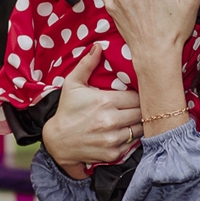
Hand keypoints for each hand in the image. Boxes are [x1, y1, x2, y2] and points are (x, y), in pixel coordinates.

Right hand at [39, 46, 142, 177]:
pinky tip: (125, 132)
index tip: (135, 95)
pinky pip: (133, 144)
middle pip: (142, 112)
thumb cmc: (67, 111)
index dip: (139, 95)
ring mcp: (113, 138)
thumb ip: (87, 64)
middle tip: (137, 107)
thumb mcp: (72, 85)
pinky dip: (132, 138)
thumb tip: (98, 46)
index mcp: (106, 101)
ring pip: (141, 128)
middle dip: (142, 109)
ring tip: (133, 119)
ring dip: (139, 124)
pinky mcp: (113, 153)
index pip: (138, 96)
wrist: (57, 142)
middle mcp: (111, 120)